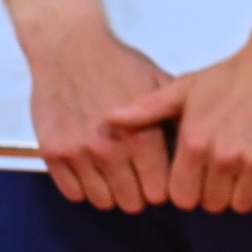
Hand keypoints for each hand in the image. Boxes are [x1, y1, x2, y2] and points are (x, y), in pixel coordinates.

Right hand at [22, 16, 171, 211]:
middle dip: (139, 194)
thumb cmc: (120, 64)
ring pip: (102, 201)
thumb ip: (176, 118)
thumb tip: (199, 147)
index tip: (162, 181)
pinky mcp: (52, 154)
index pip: (159, 190)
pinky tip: (93, 172)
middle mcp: (110, 151)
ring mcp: (78, 155)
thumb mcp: (159, 84)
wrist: (70, 49)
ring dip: (112, 193)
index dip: (163, 188)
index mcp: (142, 136)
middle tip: (139, 181)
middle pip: (132, 202)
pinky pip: (72, 193)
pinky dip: (84, 188)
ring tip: (117, 176)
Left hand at [109, 26, 251, 214]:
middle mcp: (222, 156)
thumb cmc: (232, 75)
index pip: (183, 198)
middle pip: (213, 204)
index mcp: (194, 142)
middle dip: (219, 192)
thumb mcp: (186, 89)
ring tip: (250, 168)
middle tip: (230, 169)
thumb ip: (146, 111)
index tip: (203, 175)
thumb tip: (107, 120)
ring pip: (242, 205)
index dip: (192, 190)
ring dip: (245, 193)